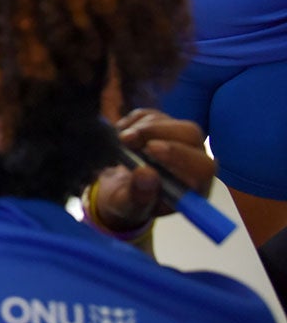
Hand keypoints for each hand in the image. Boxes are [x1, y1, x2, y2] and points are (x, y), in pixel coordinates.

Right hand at [93, 109, 213, 231]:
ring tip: (120, 143)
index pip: (202, 166)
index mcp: (194, 186)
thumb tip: (145, 174)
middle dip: (156, 132)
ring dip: (140, 129)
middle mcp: (194, 160)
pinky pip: (151, 115)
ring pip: (169, 122)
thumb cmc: (130, 202)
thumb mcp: (129, 207)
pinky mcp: (163, 126)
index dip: (180, 154)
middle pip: (190, 134)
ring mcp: (179, 141)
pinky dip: (132, 122)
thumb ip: (139, 196)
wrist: (120, 189)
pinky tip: (122, 136)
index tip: (150, 149)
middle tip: (126, 139)